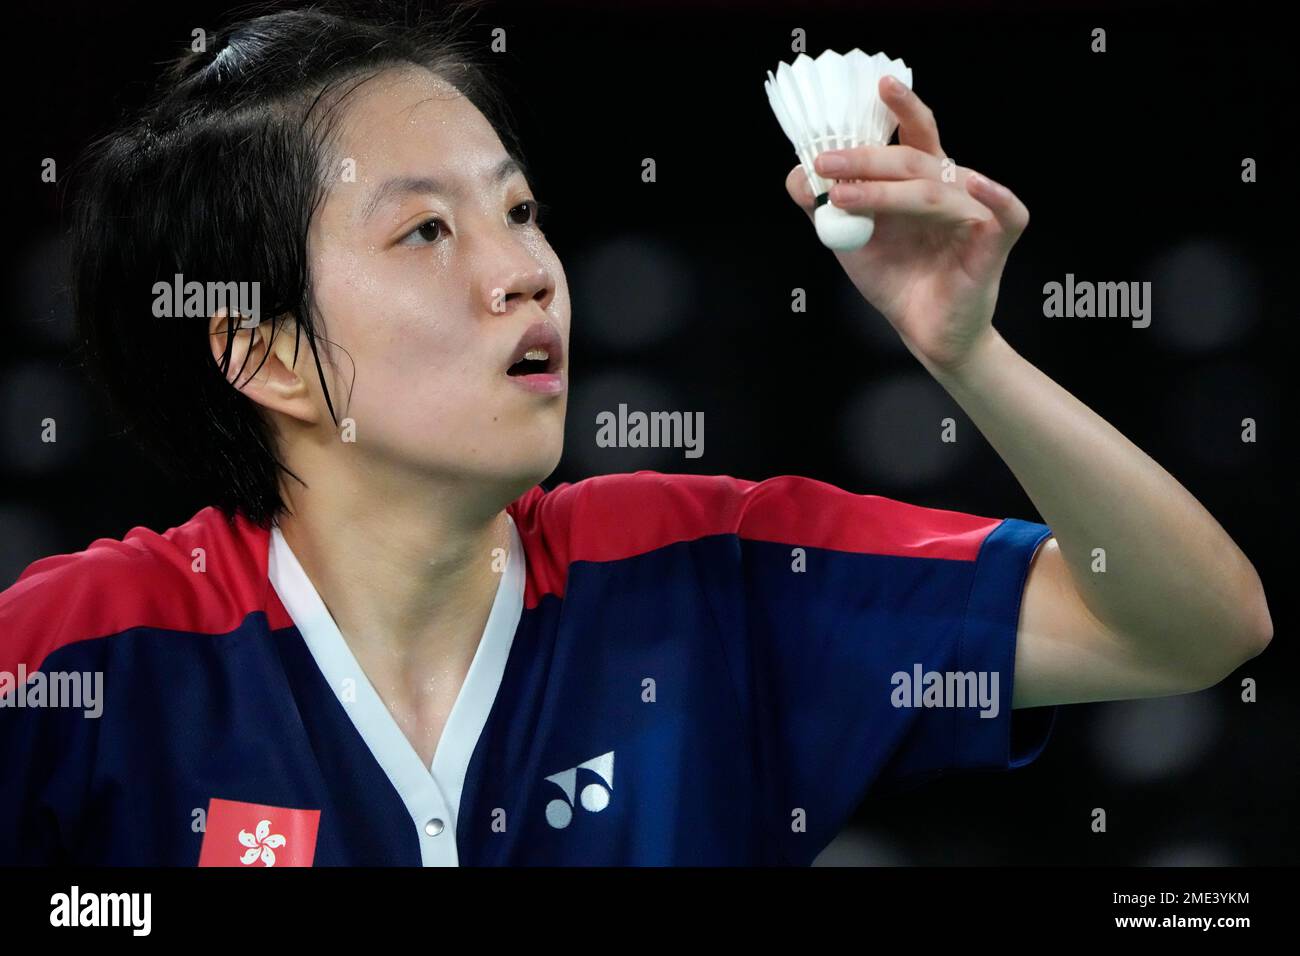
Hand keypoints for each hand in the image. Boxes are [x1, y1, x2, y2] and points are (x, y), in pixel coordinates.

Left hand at [785, 74, 1029, 373]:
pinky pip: (1006, 214)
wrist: (922, 331)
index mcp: (921, 179)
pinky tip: (974, 184)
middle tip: (826, 160)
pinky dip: (994, 196)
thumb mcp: (849, 239)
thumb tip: (798, 175)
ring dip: (885, 192)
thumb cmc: (896, 277)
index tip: (878, 83)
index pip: (913, 132)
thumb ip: (824, 206)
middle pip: (913, 158)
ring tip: (842, 197)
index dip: (899, 106)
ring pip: (933, 190)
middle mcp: (951, 187)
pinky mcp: (993, 243)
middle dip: (866, 156)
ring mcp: (974, 213)